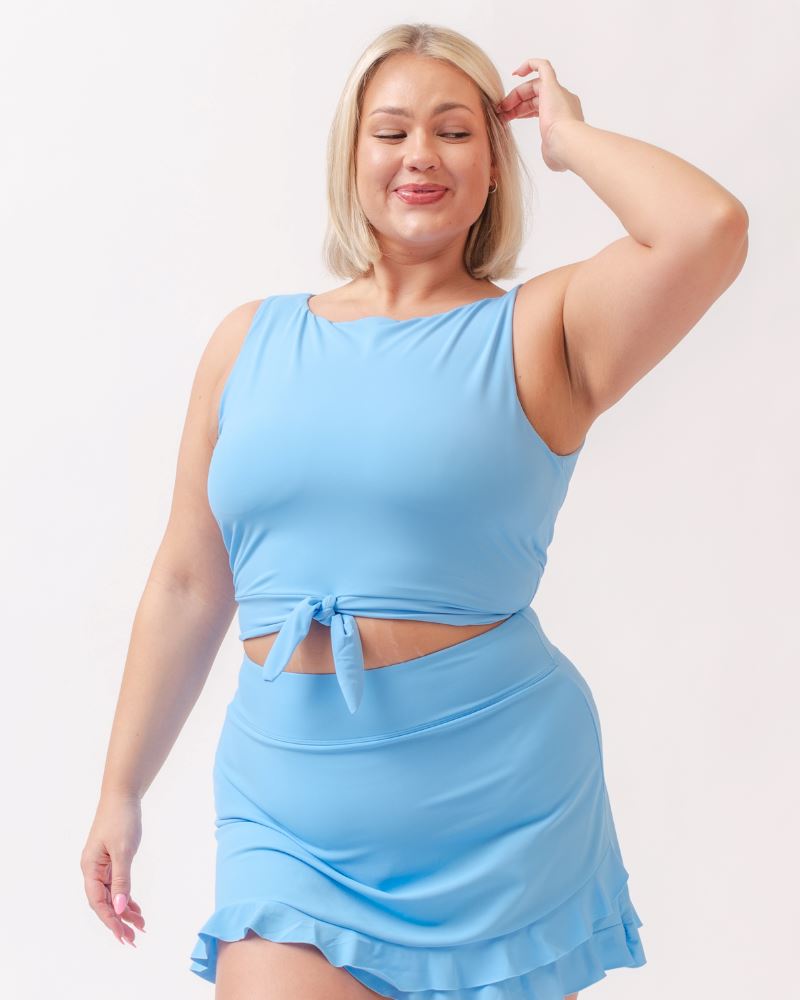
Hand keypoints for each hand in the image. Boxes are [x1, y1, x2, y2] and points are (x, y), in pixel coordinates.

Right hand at [80, 792, 145, 946]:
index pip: (98, 902)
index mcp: (90, 869)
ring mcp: (101, 866)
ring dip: (124, 911)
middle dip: (118, 921)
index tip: (123, 936)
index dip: (110, 920)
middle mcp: (92, 870)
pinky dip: (126, 897)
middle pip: (104, 903)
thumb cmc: (121, 820)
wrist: (122, 796)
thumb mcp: (123, 851)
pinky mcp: (111, 861)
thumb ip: (121, 880)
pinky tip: (136, 908)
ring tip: (140, 926)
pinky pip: (116, 885)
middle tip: (134, 939)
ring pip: (112, 895)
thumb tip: (120, 907)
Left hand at [494, 58, 583, 171]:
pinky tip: (516, 72)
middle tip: (501, 113)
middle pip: (535, 96)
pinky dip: (530, 64)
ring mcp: (559, 92)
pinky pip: (542, 66)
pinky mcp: (552, 85)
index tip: (508, 118)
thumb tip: (548, 150)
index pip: (539, 107)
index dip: (522, 111)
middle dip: (515, 104)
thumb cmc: (561, 152)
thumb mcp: (551, 150)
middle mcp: (563, 101)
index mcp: (564, 117)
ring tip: (502, 106)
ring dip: (516, 95)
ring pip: (534, 85)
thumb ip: (548, 146)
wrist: (567, 144)